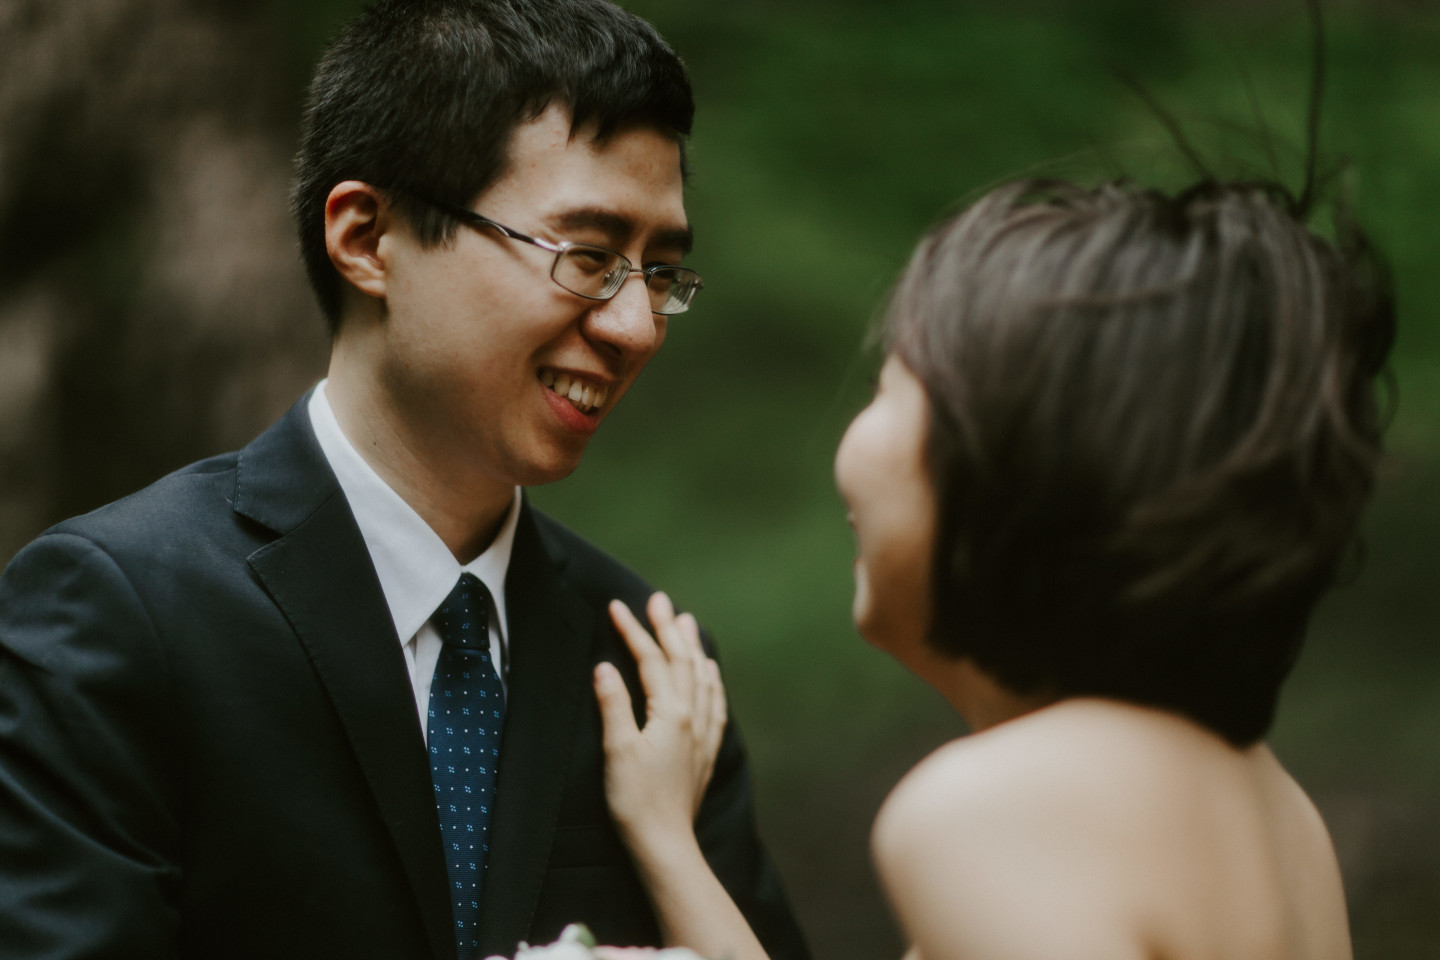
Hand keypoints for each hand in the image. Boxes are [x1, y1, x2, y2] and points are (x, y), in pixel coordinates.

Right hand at [593, 592, 726, 853]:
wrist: (665, 843)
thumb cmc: (636, 801)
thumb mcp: (617, 751)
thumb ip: (613, 705)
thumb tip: (604, 666)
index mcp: (670, 714)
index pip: (651, 661)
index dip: (634, 631)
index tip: (616, 605)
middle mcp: (692, 717)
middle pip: (681, 662)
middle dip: (668, 628)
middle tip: (659, 599)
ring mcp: (703, 733)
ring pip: (702, 678)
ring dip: (692, 647)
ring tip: (687, 622)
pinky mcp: (705, 750)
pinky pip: (714, 703)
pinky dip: (710, 680)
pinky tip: (710, 673)